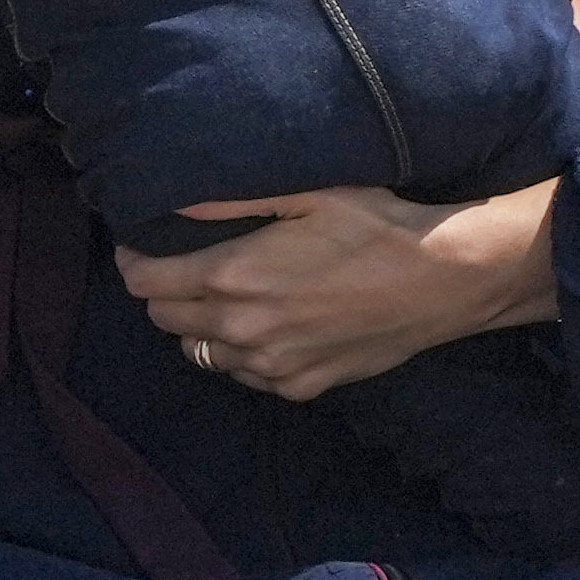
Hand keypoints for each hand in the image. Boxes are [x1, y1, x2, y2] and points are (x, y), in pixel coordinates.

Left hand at [116, 183, 560, 402]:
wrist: (442, 279)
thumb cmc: (376, 224)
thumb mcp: (304, 193)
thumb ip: (228, 200)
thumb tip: (171, 199)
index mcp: (233, 276)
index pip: (145, 282)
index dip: (137, 261)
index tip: (143, 246)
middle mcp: (243, 330)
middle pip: (164, 320)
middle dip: (163, 292)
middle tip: (185, 267)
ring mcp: (272, 366)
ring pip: (200, 354)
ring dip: (200, 327)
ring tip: (225, 298)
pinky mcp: (300, 387)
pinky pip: (245, 377)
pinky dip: (241, 354)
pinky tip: (266, 327)